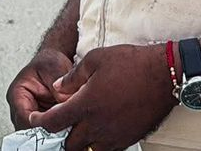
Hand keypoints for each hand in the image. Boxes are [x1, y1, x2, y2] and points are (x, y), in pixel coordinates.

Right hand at [6, 48, 73, 129]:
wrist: (54, 61)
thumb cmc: (49, 61)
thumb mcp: (54, 69)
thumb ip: (58, 88)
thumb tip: (66, 104)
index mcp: (17, 94)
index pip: (24, 118)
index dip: (39, 124)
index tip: (55, 125)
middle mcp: (22, 108)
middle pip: (29, 129)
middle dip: (47, 130)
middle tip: (63, 130)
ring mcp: (32, 115)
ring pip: (38, 133)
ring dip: (52, 131)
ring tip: (67, 127)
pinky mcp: (43, 119)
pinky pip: (48, 130)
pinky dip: (58, 129)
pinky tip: (69, 126)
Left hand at [27, 43, 175, 150]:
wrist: (166, 75)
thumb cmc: (134, 64)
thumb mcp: (96, 59)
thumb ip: (72, 76)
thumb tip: (57, 87)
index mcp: (86, 105)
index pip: (53, 123)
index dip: (39, 123)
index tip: (35, 119)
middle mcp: (97, 125)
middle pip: (68, 144)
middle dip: (60, 136)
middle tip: (60, 125)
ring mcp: (114, 135)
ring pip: (88, 150)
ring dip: (80, 142)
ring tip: (80, 128)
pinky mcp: (128, 139)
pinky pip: (106, 149)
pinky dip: (98, 143)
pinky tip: (99, 129)